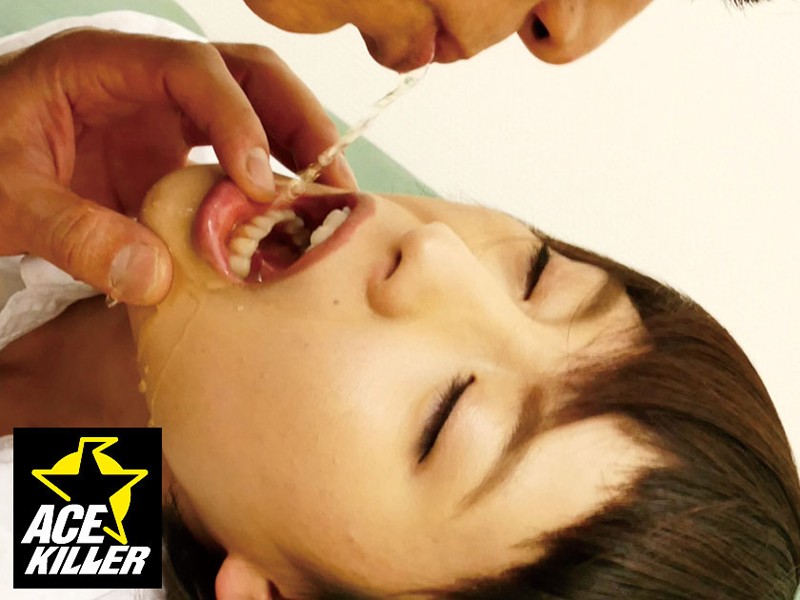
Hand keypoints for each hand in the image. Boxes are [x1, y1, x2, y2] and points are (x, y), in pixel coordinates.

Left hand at [0, 28, 354, 304]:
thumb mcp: (3, 198)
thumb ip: (72, 233)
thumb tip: (157, 279)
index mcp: (105, 66)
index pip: (193, 69)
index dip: (237, 119)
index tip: (257, 185)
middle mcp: (149, 80)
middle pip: (248, 74)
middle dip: (298, 122)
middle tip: (331, 183)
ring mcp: (165, 114)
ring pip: (256, 107)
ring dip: (297, 149)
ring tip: (330, 202)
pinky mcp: (173, 152)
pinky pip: (236, 154)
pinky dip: (269, 182)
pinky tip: (286, 221)